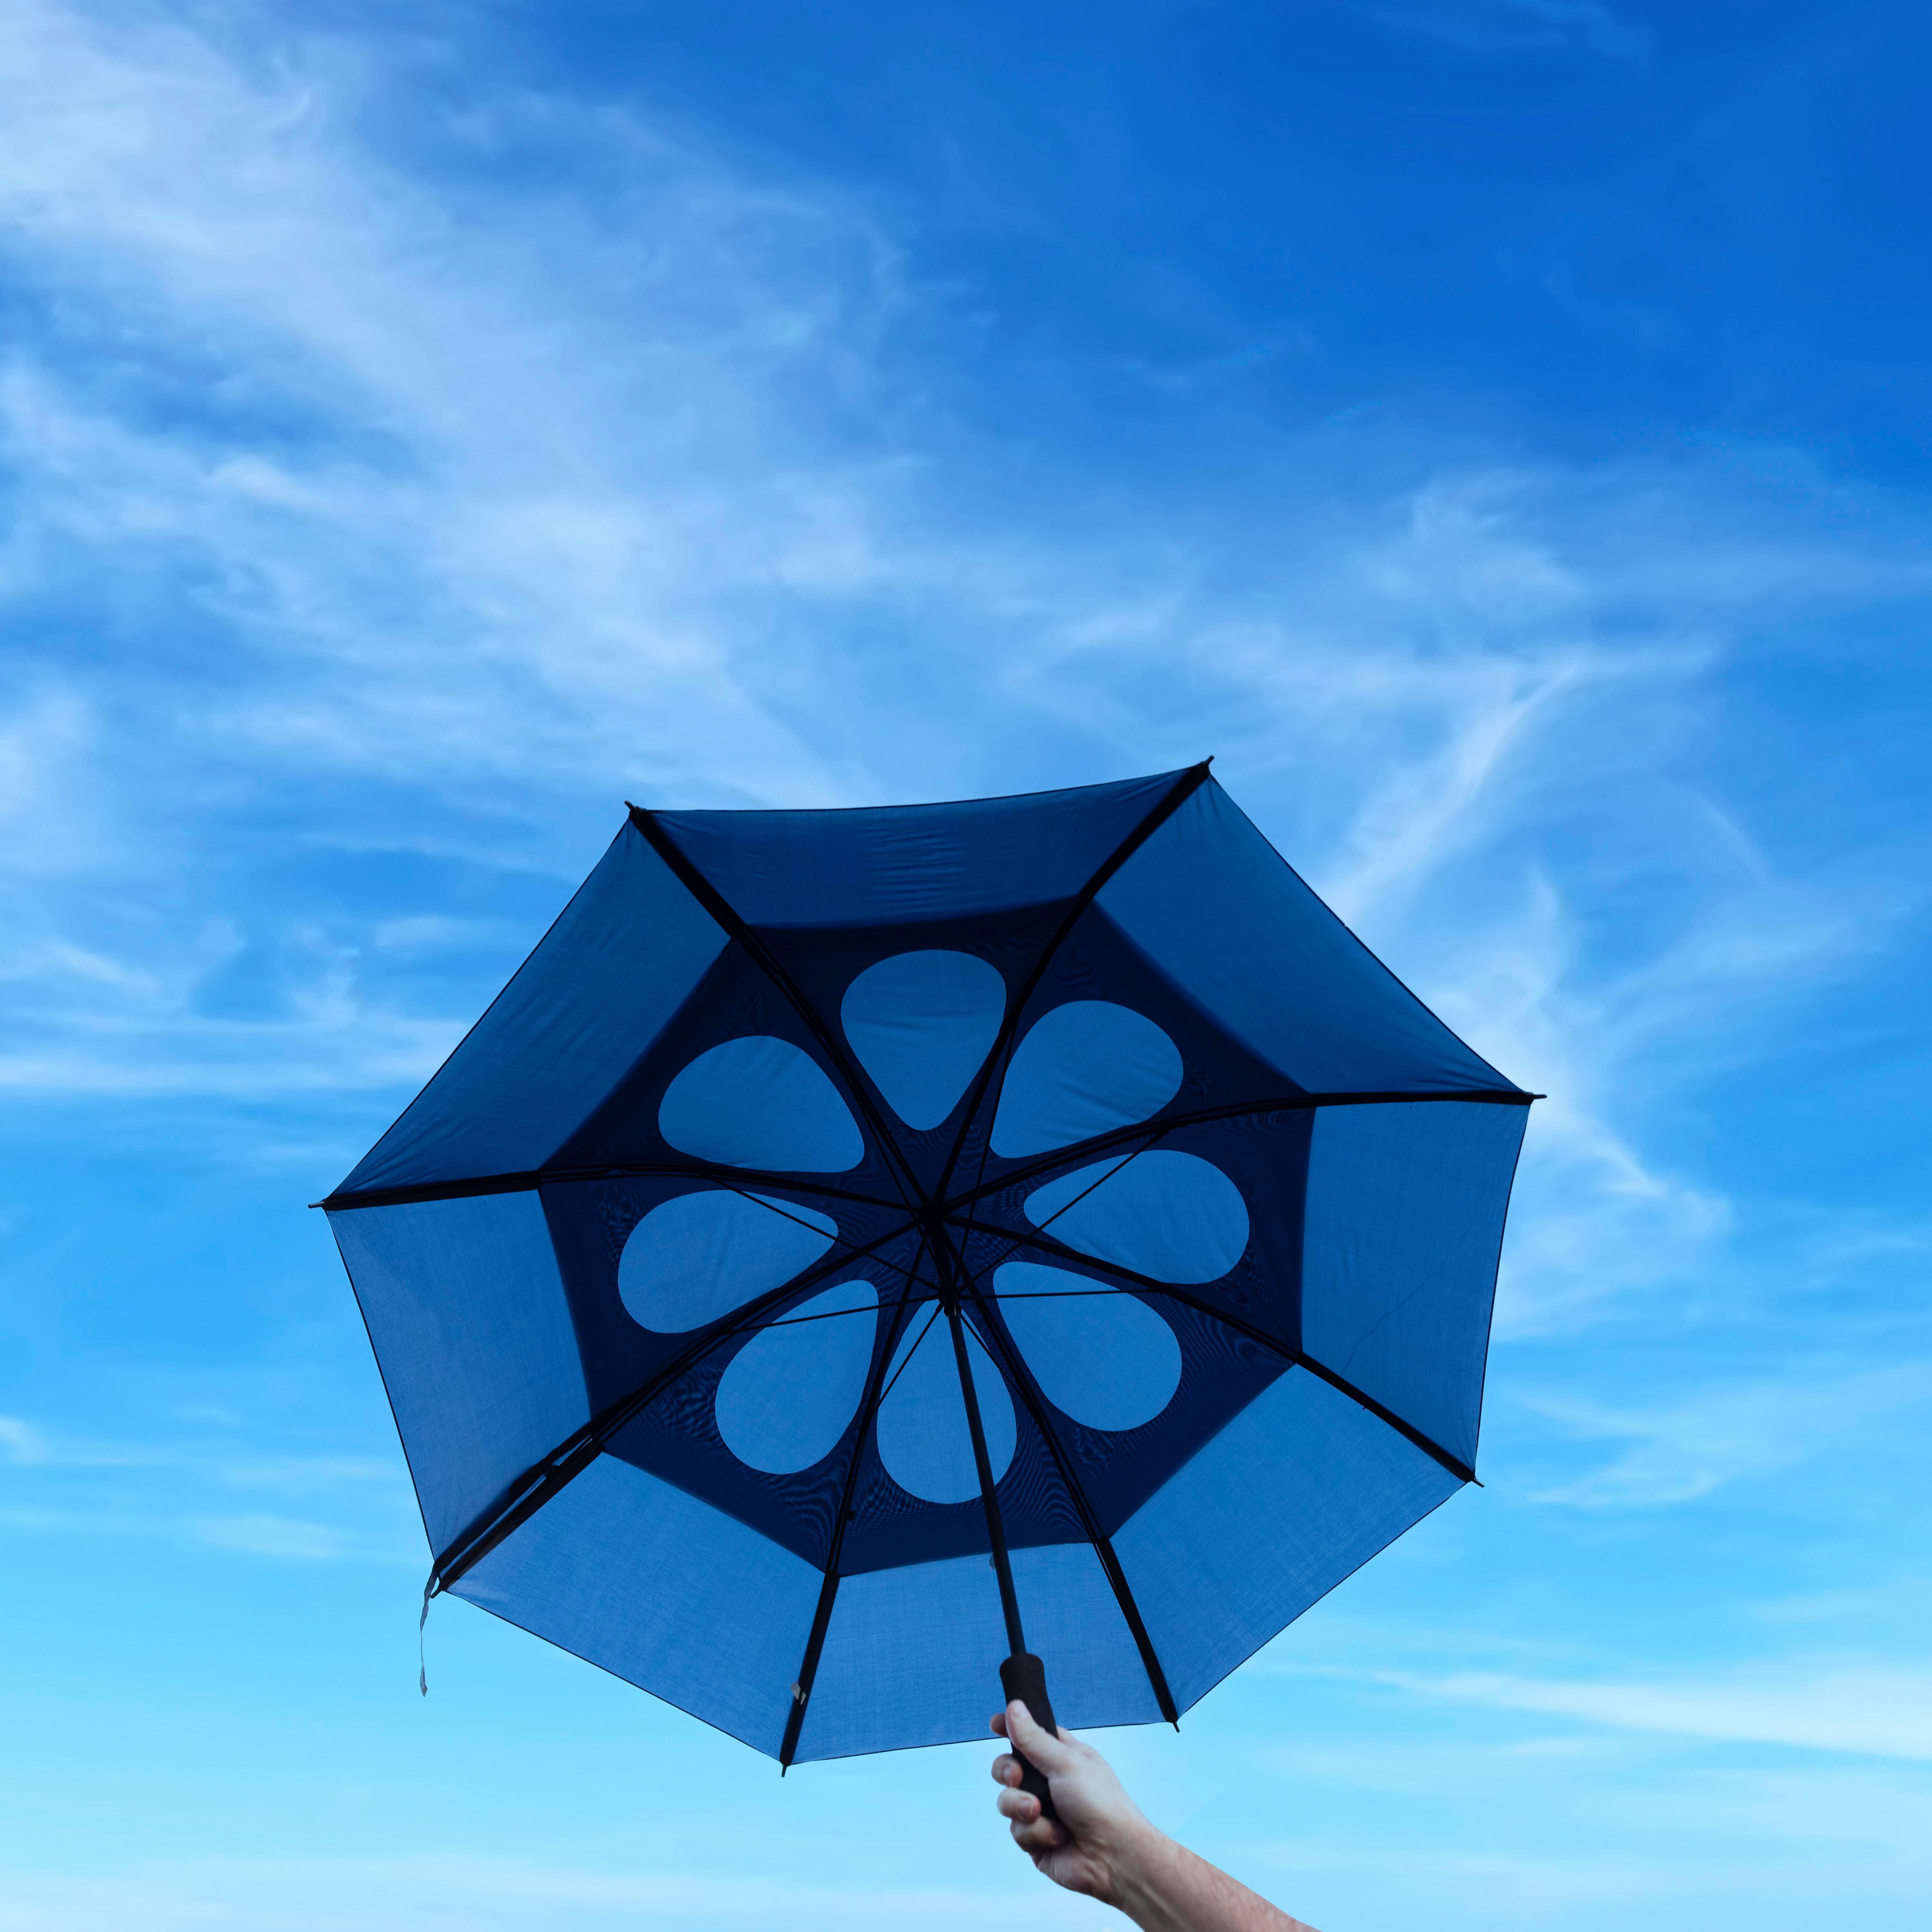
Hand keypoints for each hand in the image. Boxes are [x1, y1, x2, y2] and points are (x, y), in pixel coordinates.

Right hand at [990, 1699, 1161, 1903]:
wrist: (1112, 1856)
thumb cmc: (1100, 1803)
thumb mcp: (1066, 1762)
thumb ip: (1034, 1738)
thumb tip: (1015, 1707)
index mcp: (1063, 1757)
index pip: (1031, 1735)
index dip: (1012, 1729)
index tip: (995, 1724)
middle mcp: (1050, 1782)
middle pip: (1009, 1767)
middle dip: (1007, 1771)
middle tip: (1016, 1776)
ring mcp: (1042, 1812)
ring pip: (1008, 1800)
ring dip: (1021, 1806)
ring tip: (1039, 1812)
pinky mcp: (1036, 1839)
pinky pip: (1017, 1830)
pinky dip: (1035, 1832)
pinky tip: (1056, 1836)